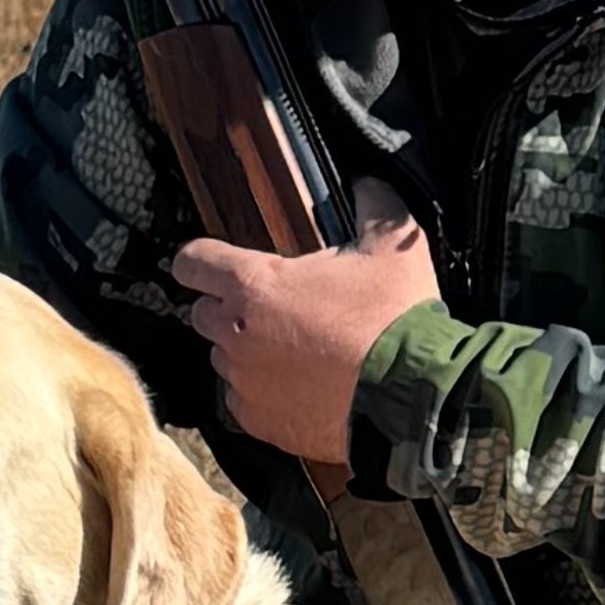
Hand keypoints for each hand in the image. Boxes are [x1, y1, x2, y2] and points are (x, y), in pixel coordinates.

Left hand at [171, 205, 440, 468]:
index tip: (214, 265)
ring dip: (249, 352)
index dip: (202, 259)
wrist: (412, 397)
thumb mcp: (394, 247)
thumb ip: (373, 205)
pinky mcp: (260, 422)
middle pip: (203, 313)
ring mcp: (245, 381)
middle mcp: (236, 332)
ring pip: (225, 359)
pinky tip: (301, 388)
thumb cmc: (396, 319)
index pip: (193, 262)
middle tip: (277, 310)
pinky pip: (245, 402)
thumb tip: (368, 182)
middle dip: (231, 308)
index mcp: (255, 284)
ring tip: (295, 353)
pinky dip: (265, 394)